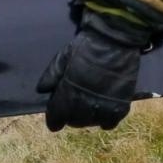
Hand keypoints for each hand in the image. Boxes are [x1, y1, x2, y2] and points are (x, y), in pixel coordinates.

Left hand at [36, 0, 162, 131]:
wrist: (115, 39)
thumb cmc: (86, 45)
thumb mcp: (63, 56)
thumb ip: (51, 74)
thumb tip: (41, 91)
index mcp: (69, 90)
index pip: (57, 115)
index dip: (54, 121)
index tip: (54, 122)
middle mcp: (86, 102)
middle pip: (74, 121)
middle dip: (70, 118)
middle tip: (71, 110)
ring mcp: (104, 105)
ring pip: (91, 123)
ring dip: (87, 119)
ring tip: (87, 110)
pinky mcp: (120, 104)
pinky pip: (110, 122)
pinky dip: (105, 121)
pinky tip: (102, 112)